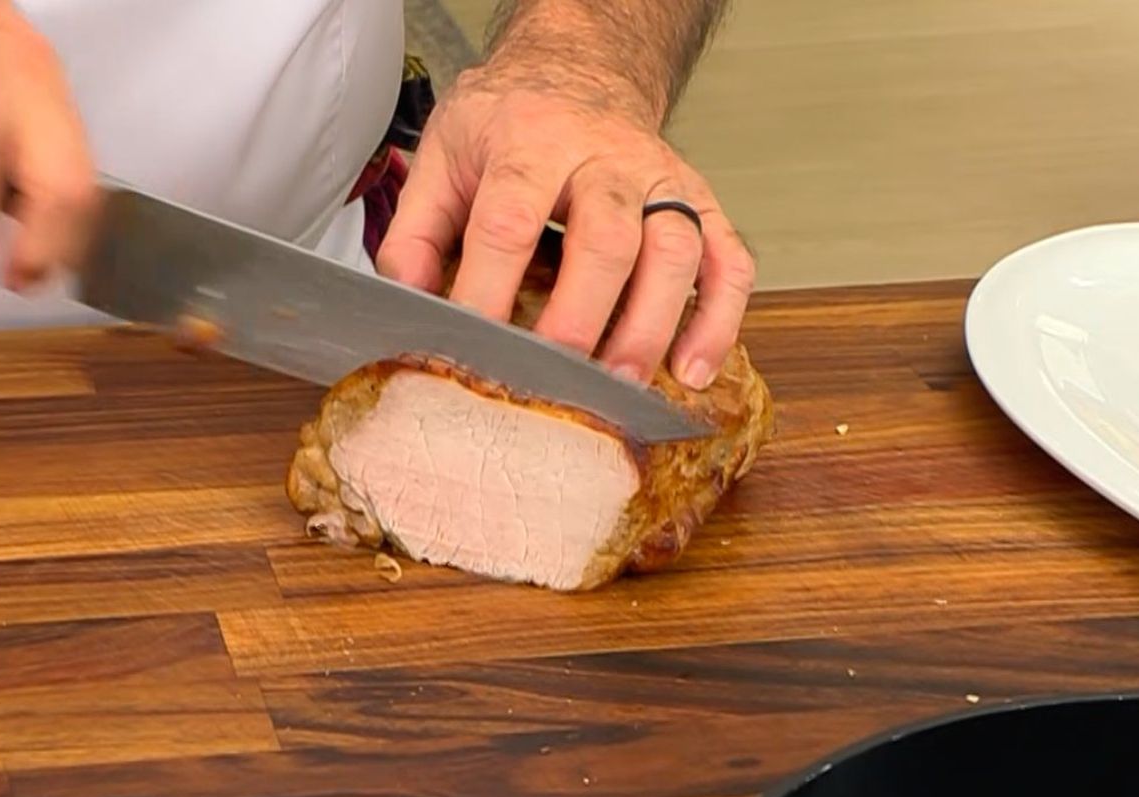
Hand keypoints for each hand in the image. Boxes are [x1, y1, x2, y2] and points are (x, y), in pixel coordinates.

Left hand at [377, 59, 754, 390]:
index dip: (489, 290)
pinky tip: (693, 369)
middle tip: (558, 378)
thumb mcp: (446, 154)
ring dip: (653, 325)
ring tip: (625, 385)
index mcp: (531, 143)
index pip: (510, 220)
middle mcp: (606, 159)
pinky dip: (719, 320)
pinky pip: (728, 262)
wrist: (581, 67)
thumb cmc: (512, 122)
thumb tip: (410, 306)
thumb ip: (419, 229)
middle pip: (606, 238)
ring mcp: (663, 182)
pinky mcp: (702, 206)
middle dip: (582, 316)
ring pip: (676, 250)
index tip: (469, 348)